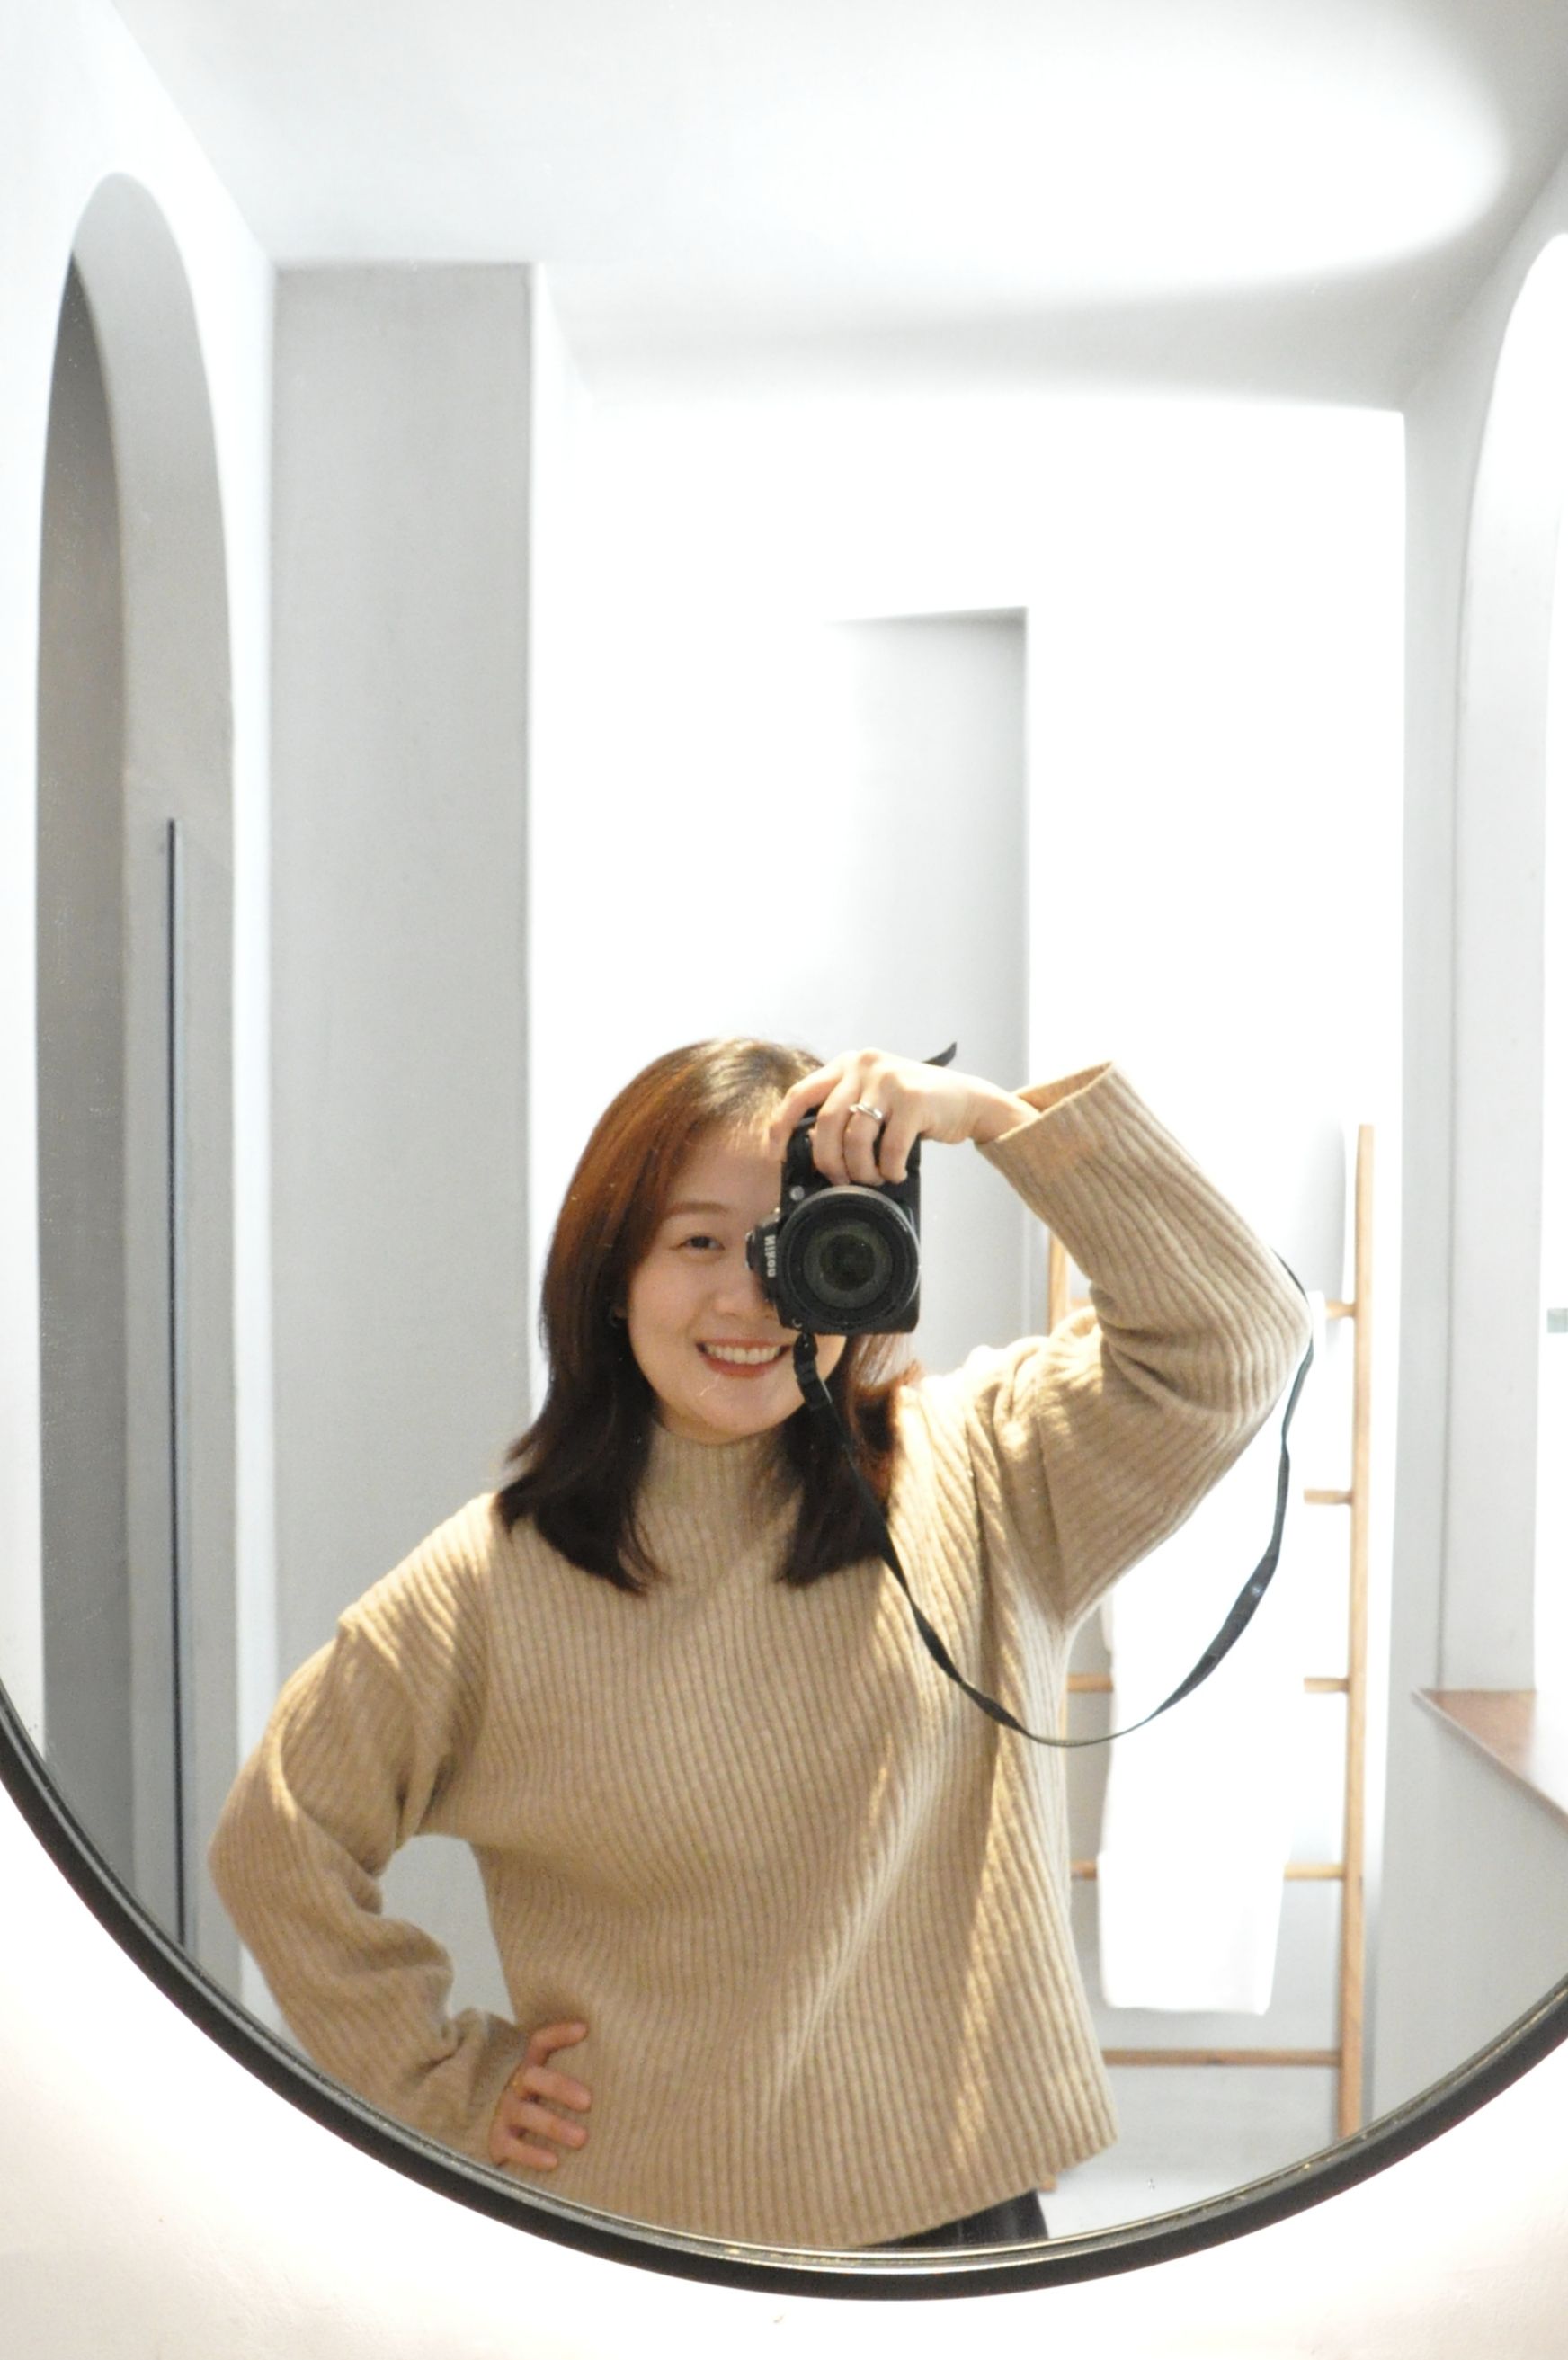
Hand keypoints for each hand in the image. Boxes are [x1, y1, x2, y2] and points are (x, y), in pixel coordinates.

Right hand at [487, 2019, 591, 2172]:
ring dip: (554, 2125)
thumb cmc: (544, 2106)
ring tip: (581, 2138)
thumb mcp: (552, 2086)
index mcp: (531, 2067)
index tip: (584, 2030)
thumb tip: (626, 2070)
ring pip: (525, 2114)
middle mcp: (516, 2086)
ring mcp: (505, 2113)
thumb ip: (578, 2074)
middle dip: (560, 2087)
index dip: (558, 2034)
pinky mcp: (498, 2142)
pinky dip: (532, 2155)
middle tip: (588, 2102)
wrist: (503, 2139)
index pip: (540, 2042)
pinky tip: (554, 2162)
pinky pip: (512, 2147)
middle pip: (533, 2077)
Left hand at [764, 1050, 1033, 1186]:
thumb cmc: (915, 1107)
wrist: (968, 1100)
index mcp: (847, 1064)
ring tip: (872, 1179)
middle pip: (825, 1123)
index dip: (781, 1128)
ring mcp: (889, 1079)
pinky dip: (889, 1169)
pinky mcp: (914, 1099)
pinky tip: (894, 1173)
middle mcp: (864, 1065)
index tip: (777, 1155)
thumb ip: (844, 1111)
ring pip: (855, 1138)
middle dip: (828, 1161)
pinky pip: (889, 1147)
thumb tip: (809, 1147)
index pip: (800, 1094)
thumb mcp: (874, 1097)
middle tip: (840, 1180)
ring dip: (860, 1170)